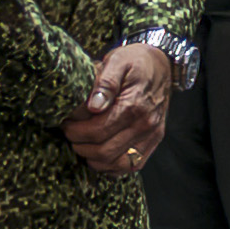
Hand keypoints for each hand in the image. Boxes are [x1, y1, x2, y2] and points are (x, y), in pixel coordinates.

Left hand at [62, 45, 173, 175]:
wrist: (163, 64)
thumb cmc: (136, 62)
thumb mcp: (117, 62)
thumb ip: (105, 82)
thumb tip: (93, 106)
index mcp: (134, 106)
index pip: (98, 131)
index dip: (76, 132)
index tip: (66, 124)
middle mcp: (146, 124)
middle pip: (105, 151)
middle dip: (81, 146)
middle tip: (71, 135)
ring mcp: (152, 134)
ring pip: (118, 163)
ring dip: (95, 159)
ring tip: (84, 145)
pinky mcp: (154, 140)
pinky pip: (133, 165)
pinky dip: (114, 166)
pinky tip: (101, 155)